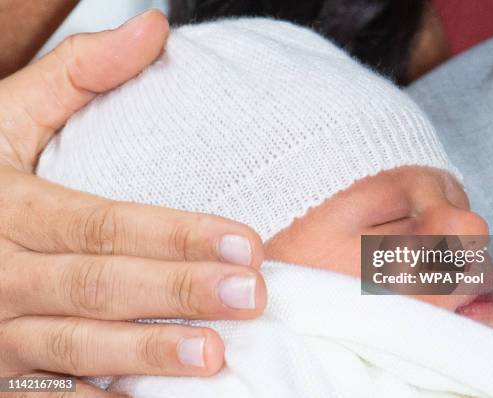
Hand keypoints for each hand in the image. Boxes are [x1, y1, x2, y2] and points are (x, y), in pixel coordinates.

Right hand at [0, 10, 266, 396]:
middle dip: (177, 293)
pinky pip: (40, 393)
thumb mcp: (6, 114)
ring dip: (145, 354)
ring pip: (74, 344)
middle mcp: (1, 270)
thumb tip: (153, 24)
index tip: (248, 243)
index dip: (179, 234)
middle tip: (250, 298)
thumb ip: (79, 73)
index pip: (107, 222)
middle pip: (101, 284)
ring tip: (212, 358)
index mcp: (11, 206)